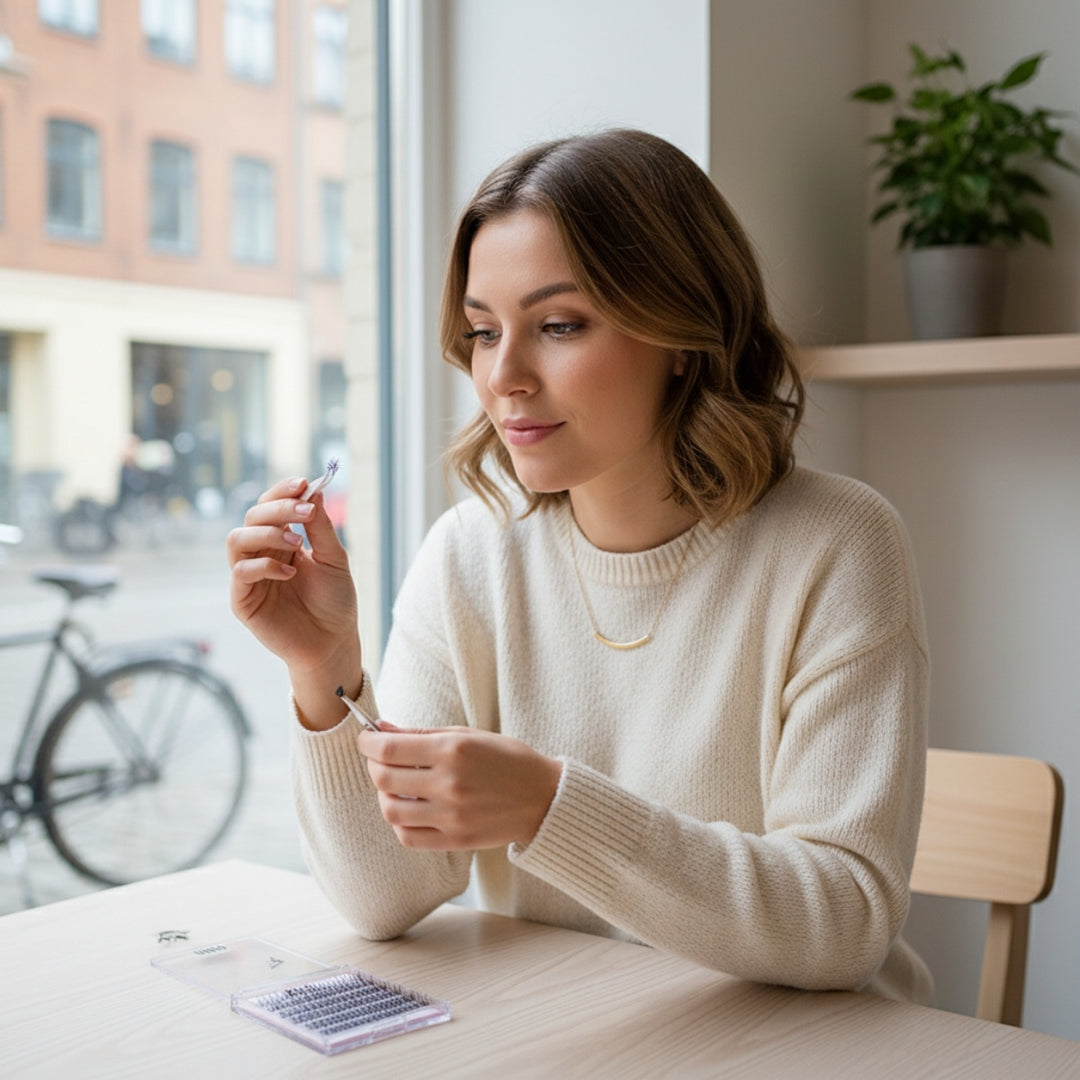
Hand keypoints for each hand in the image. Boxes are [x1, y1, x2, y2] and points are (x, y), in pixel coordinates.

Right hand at [227, 477, 360, 724]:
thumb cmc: (335, 602)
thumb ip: (321, 527)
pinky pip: (240, 572)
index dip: (282, 492)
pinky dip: (264, 565)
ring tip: (296, 541)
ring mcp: (250, 576)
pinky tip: (291, 572)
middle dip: (279, 508)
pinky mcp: (243, 600)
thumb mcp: (335, 559)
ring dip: (266, 532)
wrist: (334, 642)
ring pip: (236, 539)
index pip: (270, 506)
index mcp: (282, 541)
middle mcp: (262, 554)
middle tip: (305, 512)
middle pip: (252, 516)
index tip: (303, 483)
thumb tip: (314, 490)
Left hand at [358, 726, 562, 850]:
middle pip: (384, 778)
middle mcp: (449, 783)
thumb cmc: (507, 759)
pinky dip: (398, 821)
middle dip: (373, 764)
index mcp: (453, 750)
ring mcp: (451, 815)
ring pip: (390, 809)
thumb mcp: (468, 734)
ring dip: (383, 794)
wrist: (543, 798)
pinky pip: (407, 835)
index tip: (365, 738)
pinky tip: (408, 807)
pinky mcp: (454, 840)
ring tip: (394, 785)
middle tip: (379, 758)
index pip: (389, 749)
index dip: (367, 742)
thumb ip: (422, 733)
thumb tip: (381, 729)